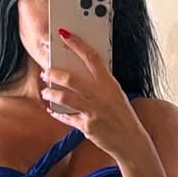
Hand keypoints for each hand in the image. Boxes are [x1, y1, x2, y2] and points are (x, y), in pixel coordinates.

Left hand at [40, 29, 147, 163]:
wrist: (132, 142)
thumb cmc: (123, 116)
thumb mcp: (117, 95)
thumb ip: (101, 85)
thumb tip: (79, 74)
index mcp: (110, 83)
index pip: (92, 57)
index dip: (77, 44)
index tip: (64, 34)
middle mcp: (102, 95)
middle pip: (71, 79)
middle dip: (54, 73)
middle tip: (45, 72)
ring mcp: (94, 111)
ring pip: (65, 97)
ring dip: (51, 93)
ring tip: (46, 91)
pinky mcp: (88, 126)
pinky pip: (67, 117)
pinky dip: (58, 113)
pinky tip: (53, 110)